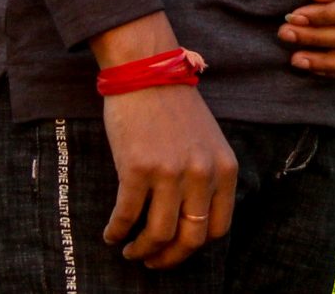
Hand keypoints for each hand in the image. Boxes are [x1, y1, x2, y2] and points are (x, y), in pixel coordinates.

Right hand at [99, 84, 236, 268]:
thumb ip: (206, 178)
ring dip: (142, 251)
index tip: (178, 249)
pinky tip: (111, 234)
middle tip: (152, 261)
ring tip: (130, 250)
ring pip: (159, 235)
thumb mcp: (208, 143)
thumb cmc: (175, 108)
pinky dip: (116, 232)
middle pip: (190, 239)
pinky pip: (126, 216)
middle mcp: (201, 173)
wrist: (148, 73)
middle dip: (169, 259)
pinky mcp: (137, 168)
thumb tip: (190, 221)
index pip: (218, 229)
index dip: (195, 247)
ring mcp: (170, 172)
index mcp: (224, 169)